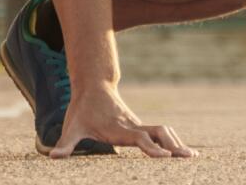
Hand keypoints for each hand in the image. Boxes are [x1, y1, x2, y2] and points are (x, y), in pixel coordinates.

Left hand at [50, 82, 196, 158]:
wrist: (93, 87)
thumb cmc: (82, 110)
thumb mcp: (71, 127)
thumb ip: (65, 144)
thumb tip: (53, 158)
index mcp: (119, 129)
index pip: (140, 139)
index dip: (152, 149)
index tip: (166, 157)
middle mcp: (133, 126)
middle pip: (159, 133)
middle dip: (173, 145)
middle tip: (188, 159)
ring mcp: (138, 125)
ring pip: (163, 132)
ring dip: (177, 143)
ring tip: (192, 158)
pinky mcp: (140, 127)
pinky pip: (162, 133)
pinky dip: (174, 141)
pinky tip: (184, 152)